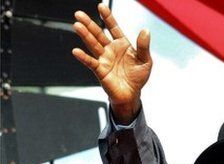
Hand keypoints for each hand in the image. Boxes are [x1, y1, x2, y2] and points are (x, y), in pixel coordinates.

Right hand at [72, 4, 151, 123]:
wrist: (132, 95)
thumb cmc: (138, 77)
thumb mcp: (145, 61)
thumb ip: (143, 46)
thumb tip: (145, 31)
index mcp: (122, 45)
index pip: (113, 28)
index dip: (108, 17)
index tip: (101, 6)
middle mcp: (111, 49)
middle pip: (98, 34)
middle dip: (89, 24)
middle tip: (79, 14)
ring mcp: (104, 59)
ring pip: (93, 44)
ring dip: (85, 35)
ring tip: (77, 26)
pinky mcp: (100, 70)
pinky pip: (91, 62)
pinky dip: (84, 57)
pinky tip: (76, 51)